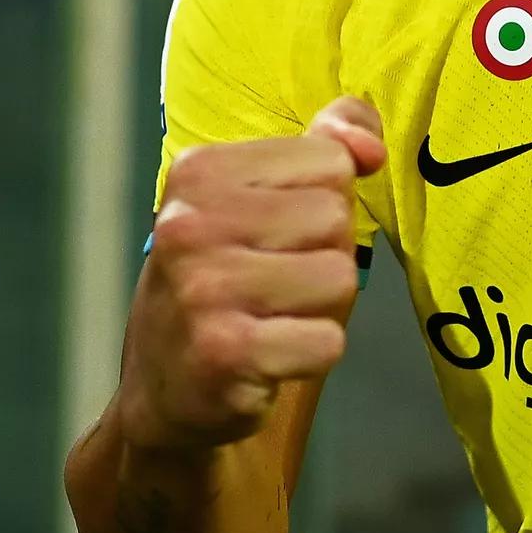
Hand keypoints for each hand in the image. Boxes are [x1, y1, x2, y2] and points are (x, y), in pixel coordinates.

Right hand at [117, 97, 385, 452]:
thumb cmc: (224, 279)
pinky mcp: (225, 354)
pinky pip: (328, 342)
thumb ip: (326, 145)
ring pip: (339, 278)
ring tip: (273, 317)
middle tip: (274, 284)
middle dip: (324, 256)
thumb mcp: (258, 196)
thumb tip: (370, 147)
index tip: (274, 234)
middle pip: (336, 219)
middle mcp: (191, 225)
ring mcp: (204, 290)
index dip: (321, 203)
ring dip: (322, 308)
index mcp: (200, 172)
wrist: (161, 387)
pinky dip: (314, 354)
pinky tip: (271, 355)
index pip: (330, 161)